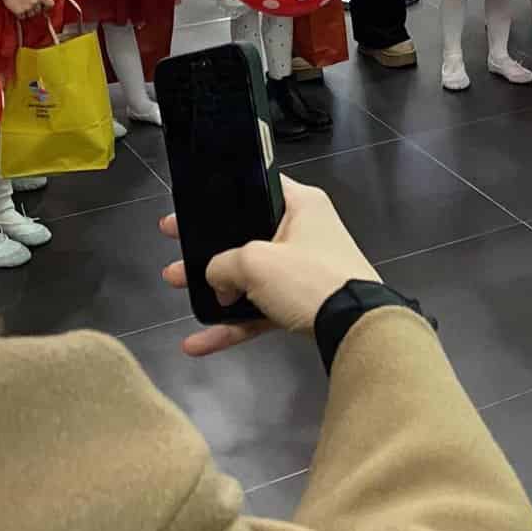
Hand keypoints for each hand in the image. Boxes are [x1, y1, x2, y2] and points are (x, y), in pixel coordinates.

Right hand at [0, 0, 52, 19]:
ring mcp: (27, 8)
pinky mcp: (20, 12)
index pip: (51, 4)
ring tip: (22, 5)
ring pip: (31, 15)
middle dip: (35, 9)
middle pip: (39, 12)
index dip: (48, 7)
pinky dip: (20, 14)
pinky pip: (23, 17)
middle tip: (28, 4)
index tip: (45, 8)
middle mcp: (35, 3)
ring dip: (27, 12)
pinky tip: (17, 8)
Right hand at [159, 177, 381, 356]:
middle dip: (209, 247)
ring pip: (251, 276)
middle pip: (247, 235)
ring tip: (178, 287)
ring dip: (215, 286)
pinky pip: (259, 309)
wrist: (354, 327)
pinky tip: (201, 341)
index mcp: (301, 205)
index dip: (222, 197)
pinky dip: (232, 324)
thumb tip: (217, 279)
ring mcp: (304, 270)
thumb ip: (224, 264)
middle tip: (178, 246)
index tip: (193, 206)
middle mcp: (304, 232)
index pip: (256, 189)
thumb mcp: (256, 262)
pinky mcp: (302, 303)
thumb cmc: (313, 279)